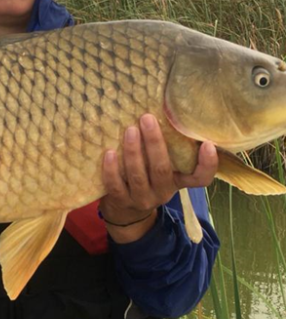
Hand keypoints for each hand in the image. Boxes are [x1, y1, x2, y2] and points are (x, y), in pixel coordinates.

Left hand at [100, 114, 217, 242]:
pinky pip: (116, 186)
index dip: (208, 164)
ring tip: (130, 130)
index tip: (208, 144)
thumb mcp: (164, 166)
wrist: (126, 210)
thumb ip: (169, 148)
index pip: (200, 179)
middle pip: (161, 170)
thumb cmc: (148, 177)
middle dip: (154, 143)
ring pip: (138, 176)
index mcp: (178, 181)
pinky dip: (112, 169)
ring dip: (133, 152)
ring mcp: (141, 199)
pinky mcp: (121, 201)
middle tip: (147, 118)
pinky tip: (109, 153)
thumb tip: (165, 108)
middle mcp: (163, 192)